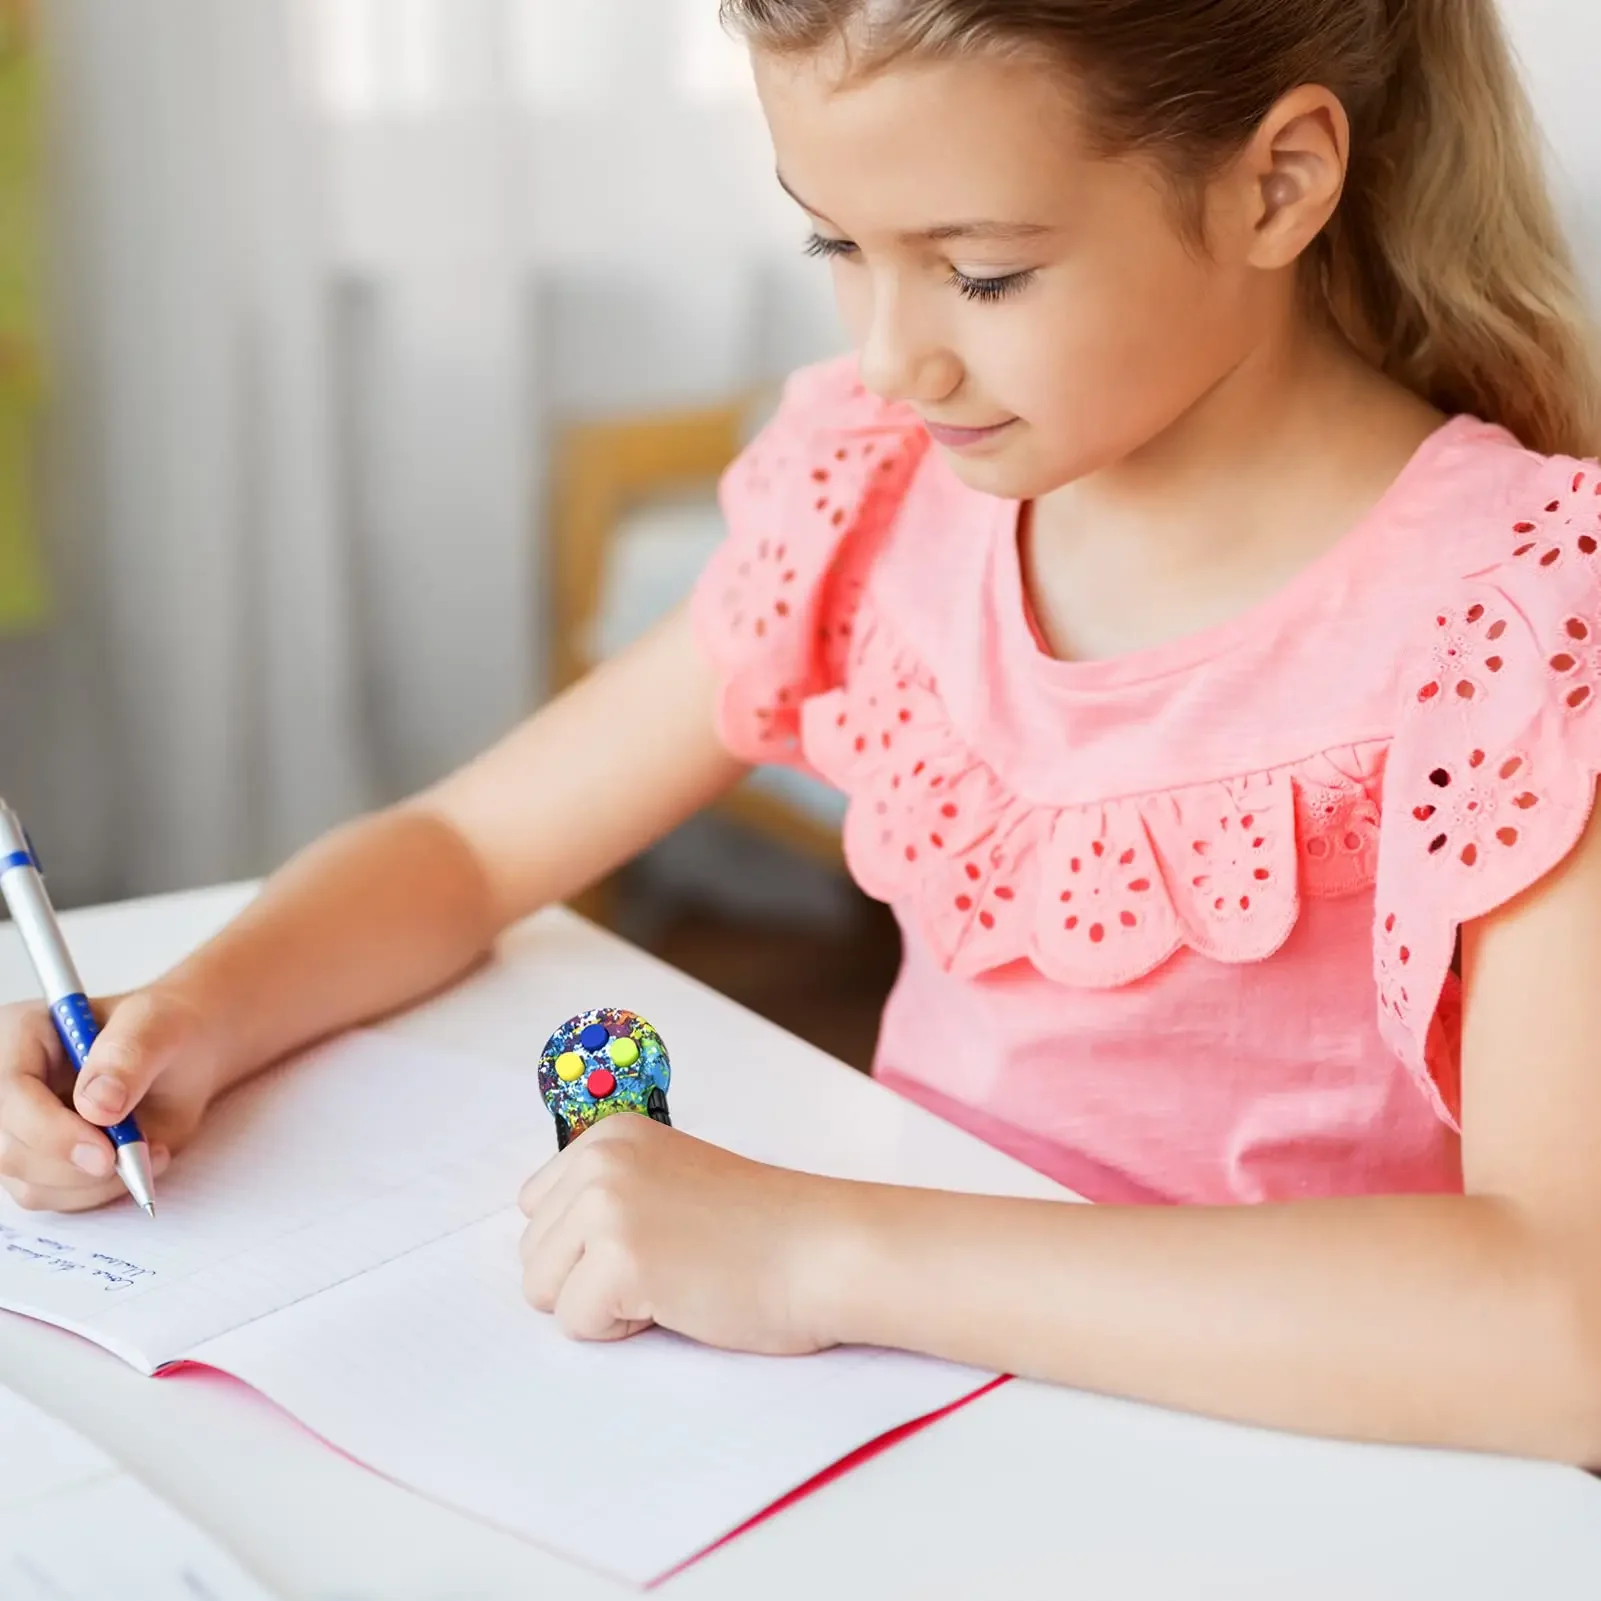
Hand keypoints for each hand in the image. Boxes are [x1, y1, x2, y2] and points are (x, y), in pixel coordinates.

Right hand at [0, 989, 221, 1211]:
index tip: (105, 1153)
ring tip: (146, 1150)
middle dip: (74, 1168)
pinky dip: (98, 1192)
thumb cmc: (167, 1030)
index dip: (51, 1132)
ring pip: (30, 1183)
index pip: (10, 1093)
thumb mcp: (160, 1025)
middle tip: (131, 1157)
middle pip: (10, 1149)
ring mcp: (22, 1127)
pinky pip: (54, 1197)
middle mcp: (11, 1086)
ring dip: (93, 1184)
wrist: (185, 1055)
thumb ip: (129, 1056)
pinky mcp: (41, 1160)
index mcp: (23, 1035)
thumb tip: (96, 1105)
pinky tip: (136, 1162)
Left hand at [518, 1114, 857, 1353]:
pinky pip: (576, 1325)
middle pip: (533, 1254)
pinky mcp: (619, 1259)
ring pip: (543, 1291)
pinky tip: (678, 1298)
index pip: (536, 1209)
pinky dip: (623, 1330)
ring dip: (601, 1303)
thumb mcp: (668, 1182)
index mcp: (611, 1135)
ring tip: (671, 1278)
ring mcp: (607, 1206)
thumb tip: (544, 1245)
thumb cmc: (757, 1230)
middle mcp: (600, 1159)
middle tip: (670, 1260)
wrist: (821, 1248)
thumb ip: (610, 1194)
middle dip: (589, 1276)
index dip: (588, 1243)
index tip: (654, 1236)